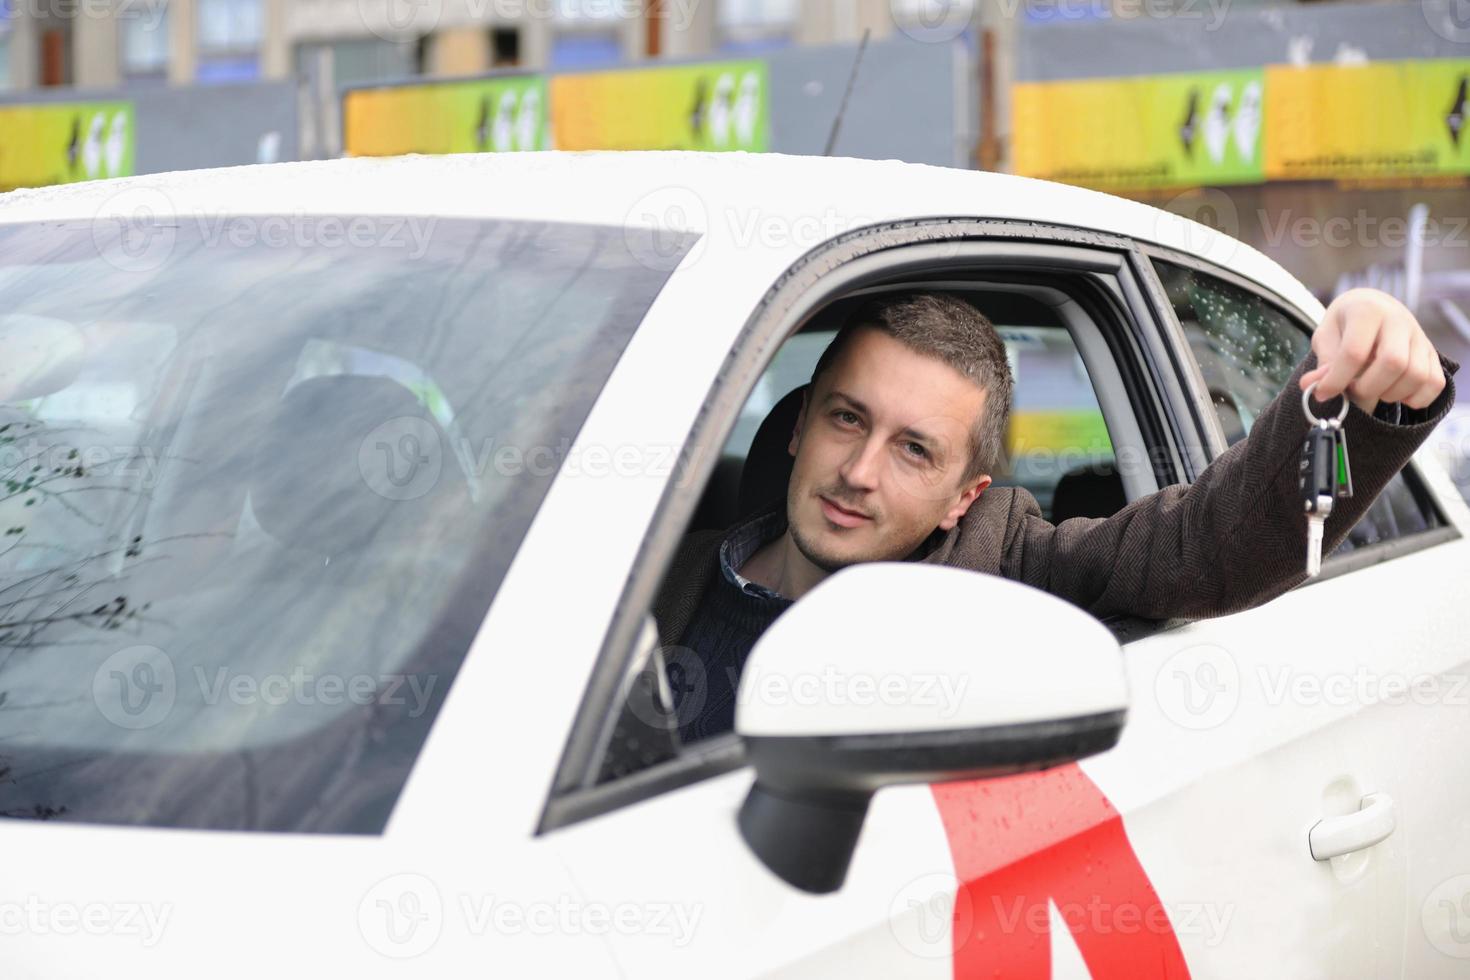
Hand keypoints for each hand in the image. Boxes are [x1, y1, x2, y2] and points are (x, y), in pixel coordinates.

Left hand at [1298, 288, 1445, 415]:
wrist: (1372, 307)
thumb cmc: (1345, 324)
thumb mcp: (1326, 336)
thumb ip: (1323, 362)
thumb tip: (1311, 387)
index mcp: (1367, 311)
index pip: (1355, 352)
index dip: (1336, 380)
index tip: (1323, 393)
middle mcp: (1399, 320)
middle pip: (1394, 363)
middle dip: (1368, 388)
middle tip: (1352, 390)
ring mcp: (1420, 336)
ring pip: (1417, 375)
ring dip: (1390, 394)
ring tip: (1372, 389)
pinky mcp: (1432, 353)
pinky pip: (1435, 383)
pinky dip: (1415, 398)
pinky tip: (1394, 393)